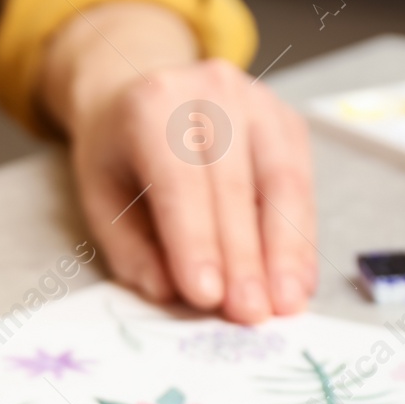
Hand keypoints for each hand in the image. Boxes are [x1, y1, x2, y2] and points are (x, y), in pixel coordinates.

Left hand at [40, 2, 316, 322]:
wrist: (141, 89)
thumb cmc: (119, 153)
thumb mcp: (102, 198)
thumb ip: (132, 248)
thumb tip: (170, 293)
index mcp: (150, 106)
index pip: (179, 181)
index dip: (196, 241)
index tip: (207, 296)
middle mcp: (210, 92)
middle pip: (235, 185)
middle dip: (245, 259)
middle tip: (250, 314)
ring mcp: (256, 101)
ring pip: (281, 183)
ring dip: (286, 251)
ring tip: (285, 304)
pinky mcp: (287, 120)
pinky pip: (302, 184)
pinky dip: (300, 236)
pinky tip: (298, 279)